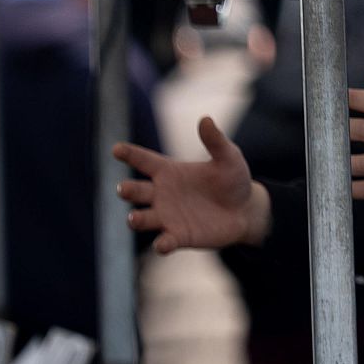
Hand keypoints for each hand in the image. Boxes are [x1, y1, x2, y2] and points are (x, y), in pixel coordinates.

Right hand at [113, 117, 272, 253]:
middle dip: (127, 190)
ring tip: (134, 218)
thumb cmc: (234, 181)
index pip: (143, 161)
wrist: (246, 211)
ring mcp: (167, 217)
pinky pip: (165, 242)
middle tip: (124, 189)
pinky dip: (161, 244)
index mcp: (168, 172)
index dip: (129, 154)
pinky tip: (162, 244)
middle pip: (135, 191)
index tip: (116, 149)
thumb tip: (205, 119)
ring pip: (142, 218)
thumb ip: (215, 141)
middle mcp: (161, 194)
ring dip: (136, 219)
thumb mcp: (228, 158)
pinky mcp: (179, 236)